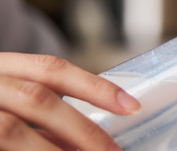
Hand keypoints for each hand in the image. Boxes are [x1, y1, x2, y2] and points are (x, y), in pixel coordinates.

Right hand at [0, 52, 139, 150]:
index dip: (94, 87)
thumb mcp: (7, 93)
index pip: (52, 68)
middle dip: (82, 129)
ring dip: (54, 150)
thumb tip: (90, 134)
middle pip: (38, 100)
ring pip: (13, 131)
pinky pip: (3, 147)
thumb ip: (42, 107)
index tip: (131, 106)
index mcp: (1, 66)